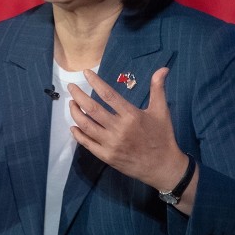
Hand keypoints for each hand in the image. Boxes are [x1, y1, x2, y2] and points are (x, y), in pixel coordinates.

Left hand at [67, 67, 189, 195]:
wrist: (163, 166)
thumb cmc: (162, 136)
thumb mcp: (161, 111)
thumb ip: (158, 89)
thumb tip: (163, 68)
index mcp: (131, 115)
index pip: (108, 95)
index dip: (95, 82)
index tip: (86, 73)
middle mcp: (119, 129)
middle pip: (92, 109)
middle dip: (78, 96)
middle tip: (71, 87)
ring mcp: (111, 144)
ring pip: (86, 126)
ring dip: (75, 113)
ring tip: (72, 103)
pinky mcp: (107, 156)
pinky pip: (87, 144)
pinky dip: (78, 134)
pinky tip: (73, 126)